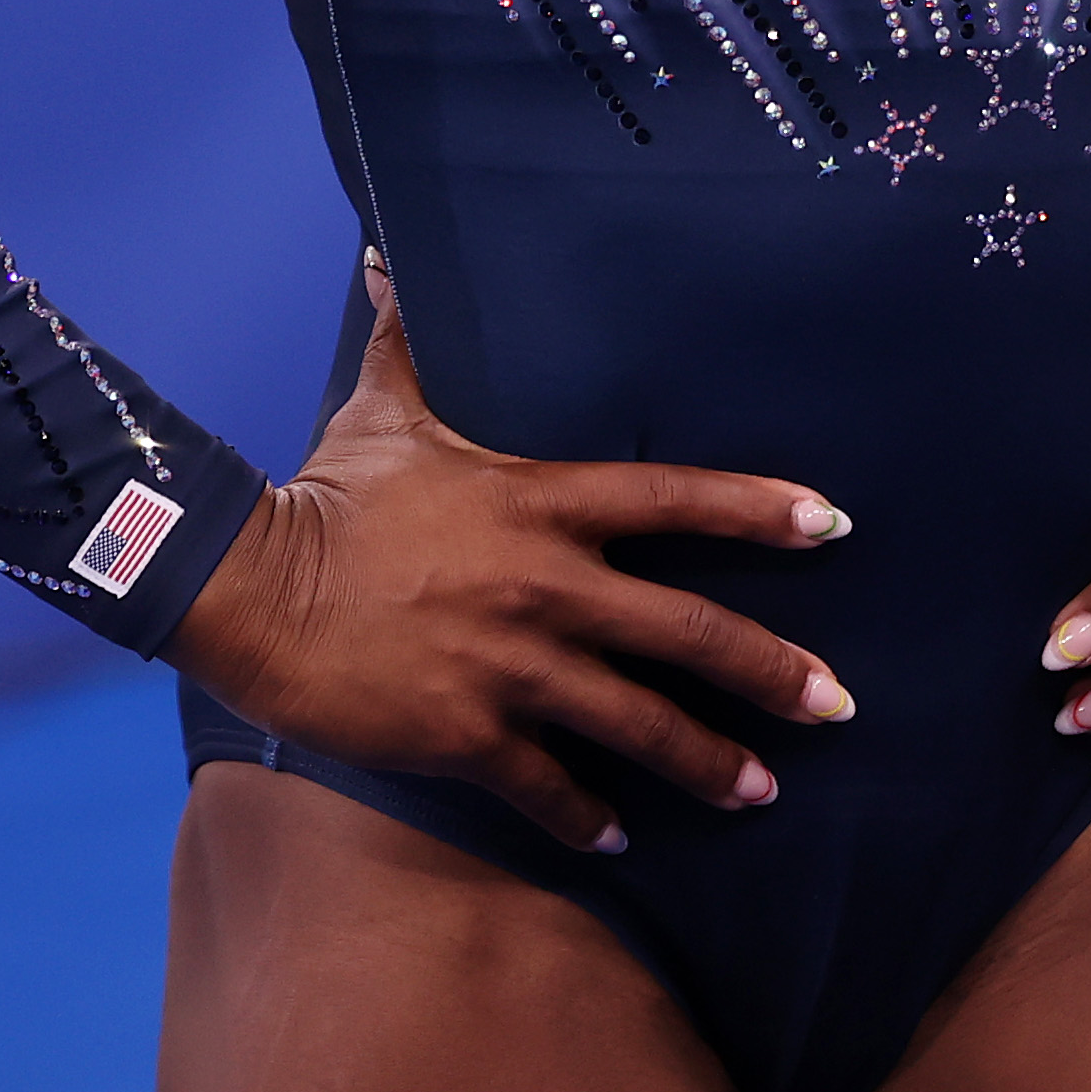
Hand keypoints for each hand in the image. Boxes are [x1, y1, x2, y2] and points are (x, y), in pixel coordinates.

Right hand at [164, 261, 857, 855]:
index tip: (832, 526)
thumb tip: (386, 251)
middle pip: (686, 632)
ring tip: (762, 792)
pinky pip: (550, 786)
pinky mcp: (469, 735)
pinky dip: (591, 818)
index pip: (674, 500)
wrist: (253, 588)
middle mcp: (545, 586)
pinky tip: (623, 840)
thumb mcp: (383, 406)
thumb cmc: (328, 491)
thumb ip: (406, 334)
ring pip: (637, 725)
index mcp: (540, 502)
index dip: (759, 510)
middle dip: (770, 673)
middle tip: (837, 705)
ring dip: (708, 762)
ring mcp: (513, 667)